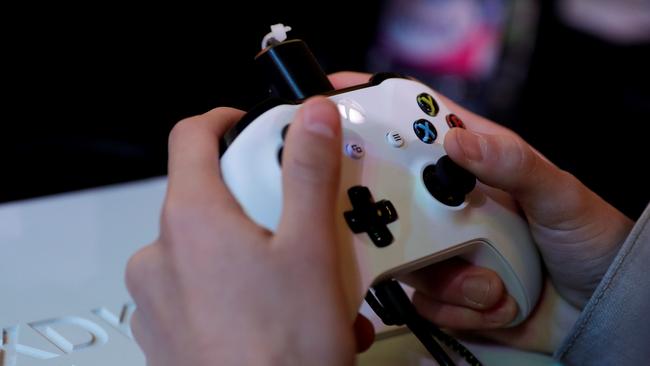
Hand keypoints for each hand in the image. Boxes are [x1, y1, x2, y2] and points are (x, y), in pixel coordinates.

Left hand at [125, 97, 364, 365]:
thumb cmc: (281, 348)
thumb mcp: (311, 247)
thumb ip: (308, 171)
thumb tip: (310, 118)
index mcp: (191, 220)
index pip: (190, 137)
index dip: (223, 120)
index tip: (249, 125)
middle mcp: (161, 255)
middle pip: (207, 196)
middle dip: (258, 202)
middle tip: (300, 221)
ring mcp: (158, 298)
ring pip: (206, 248)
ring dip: (252, 252)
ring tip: (302, 282)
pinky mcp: (166, 333)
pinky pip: (200, 291)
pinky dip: (237, 290)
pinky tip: (279, 314)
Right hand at [331, 72, 633, 352]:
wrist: (598, 309)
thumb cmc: (587, 237)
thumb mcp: (558, 193)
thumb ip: (512, 163)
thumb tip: (456, 141)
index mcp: (472, 163)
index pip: (416, 125)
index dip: (377, 111)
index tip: (342, 115)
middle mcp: (448, 203)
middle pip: (389, 196)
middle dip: (397, 220)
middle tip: (430, 236)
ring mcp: (443, 247)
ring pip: (403, 255)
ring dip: (450, 278)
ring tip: (493, 282)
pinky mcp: (445, 289)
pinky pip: (424, 299)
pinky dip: (461, 307)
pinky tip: (497, 299)